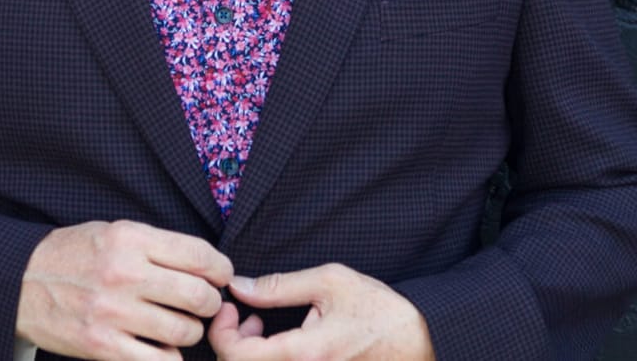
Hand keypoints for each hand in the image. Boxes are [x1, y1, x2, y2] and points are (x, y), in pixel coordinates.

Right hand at [16, 219, 232, 360]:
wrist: (19, 282)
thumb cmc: (73, 254)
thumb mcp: (113, 232)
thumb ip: (156, 246)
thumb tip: (205, 265)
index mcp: (130, 239)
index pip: (199, 255)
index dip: (221, 269)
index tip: (221, 276)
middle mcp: (124, 274)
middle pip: (198, 296)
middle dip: (211, 303)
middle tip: (204, 304)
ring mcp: (112, 313)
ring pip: (184, 332)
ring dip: (190, 332)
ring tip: (180, 326)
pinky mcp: (102, 346)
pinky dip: (168, 358)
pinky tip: (161, 348)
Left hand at [208, 263, 433, 360]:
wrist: (416, 343)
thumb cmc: (378, 311)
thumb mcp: (330, 283)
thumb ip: (279, 286)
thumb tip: (239, 287)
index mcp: (304, 354)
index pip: (236, 356)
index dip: (220, 331)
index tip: (229, 307)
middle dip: (230, 340)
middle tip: (245, 312)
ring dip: (247, 351)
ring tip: (260, 323)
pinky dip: (265, 357)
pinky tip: (278, 340)